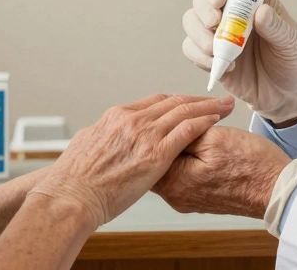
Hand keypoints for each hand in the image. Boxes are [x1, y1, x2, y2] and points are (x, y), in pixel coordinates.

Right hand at [31, 94, 233, 226]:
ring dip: (208, 107)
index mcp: (116, 116)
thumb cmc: (74, 179)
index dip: (176, 101)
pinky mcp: (155, 154)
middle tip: (216, 100)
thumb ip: (103, 137)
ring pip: (185, 111)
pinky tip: (215, 121)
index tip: (189, 103)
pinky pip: (187, 130)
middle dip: (198, 100)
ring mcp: (145, 135)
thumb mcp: (86, 145)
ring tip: (224, 107)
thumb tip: (105, 137)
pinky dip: (204, 122)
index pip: (155, 102)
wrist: (71, 196)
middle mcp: (132, 120)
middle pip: (173, 102)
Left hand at [153, 127, 290, 217]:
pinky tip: (199, 144)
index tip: (169, 112)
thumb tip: (168, 126)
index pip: (152, 148)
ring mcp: (187, 199)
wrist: (277, 189)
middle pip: (158, 158)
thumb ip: (184, 131)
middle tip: (180, 115)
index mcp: (175, 181)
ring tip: (192, 126)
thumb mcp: (214, 137)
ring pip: (171, 164)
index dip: (160, 125)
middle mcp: (176, 195)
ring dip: (178, 145)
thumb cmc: (252, 165)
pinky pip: (183, 174)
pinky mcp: (199, 197)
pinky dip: (187, 157)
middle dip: (168, 135)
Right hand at [182, 0, 296, 121]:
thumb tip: (261, 12)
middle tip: (214, 25)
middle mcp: (230, 13)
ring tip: (216, 52)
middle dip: (203, 11)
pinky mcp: (209, 56)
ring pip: (191, 22)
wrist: (287, 93)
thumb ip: (276, 27)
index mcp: (251, 0)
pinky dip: (199, 57)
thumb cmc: (292, 59)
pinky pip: (191, 49)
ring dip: (198, 35)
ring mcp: (217, 34)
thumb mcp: (292, 41)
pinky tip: (221, 66)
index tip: (218, 1)